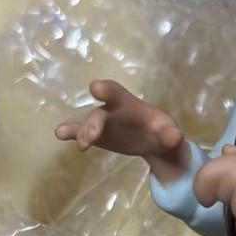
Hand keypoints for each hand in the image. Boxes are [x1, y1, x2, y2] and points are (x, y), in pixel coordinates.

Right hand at [55, 80, 186, 176]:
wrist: (156, 142)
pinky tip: (59, 133)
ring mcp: (102, 124)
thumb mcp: (169, 133)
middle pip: (99, 113)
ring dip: (82, 132)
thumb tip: (175, 137)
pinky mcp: (96, 136)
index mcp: (129, 105)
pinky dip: (70, 132)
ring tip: (83, 146)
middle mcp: (112, 111)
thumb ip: (171, 134)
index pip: (117, 93)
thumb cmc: (162, 131)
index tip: (96, 89)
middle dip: (94, 123)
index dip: (107, 90)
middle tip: (90, 139)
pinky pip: (79, 132)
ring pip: (89, 125)